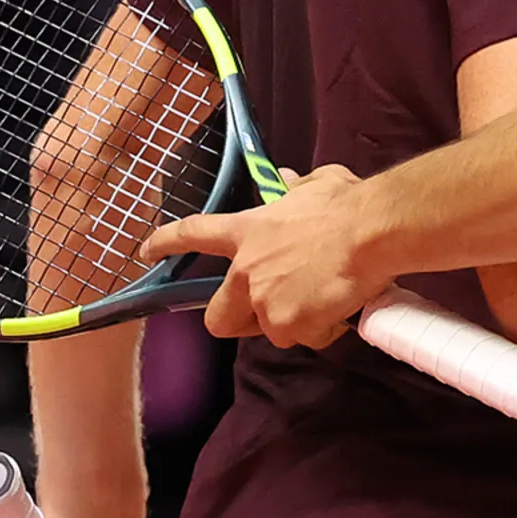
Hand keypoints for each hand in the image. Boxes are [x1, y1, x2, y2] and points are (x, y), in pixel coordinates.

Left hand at [138, 164, 389, 348]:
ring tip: (325, 300)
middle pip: (217, 317)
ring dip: (295, 322)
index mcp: (248, 232)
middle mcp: (246, 271)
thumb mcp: (317, 185)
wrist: (370, 232)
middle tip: (269, 312)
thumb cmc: (346, 205)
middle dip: (237, 321)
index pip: (195, 233)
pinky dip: (322, 330)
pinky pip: (306, 338)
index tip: (146, 252)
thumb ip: (294, 187)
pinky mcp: (289, 326)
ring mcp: (265, 303)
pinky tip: (340, 308)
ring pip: (270, 331)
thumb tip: (285, 180)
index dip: (167, 243)